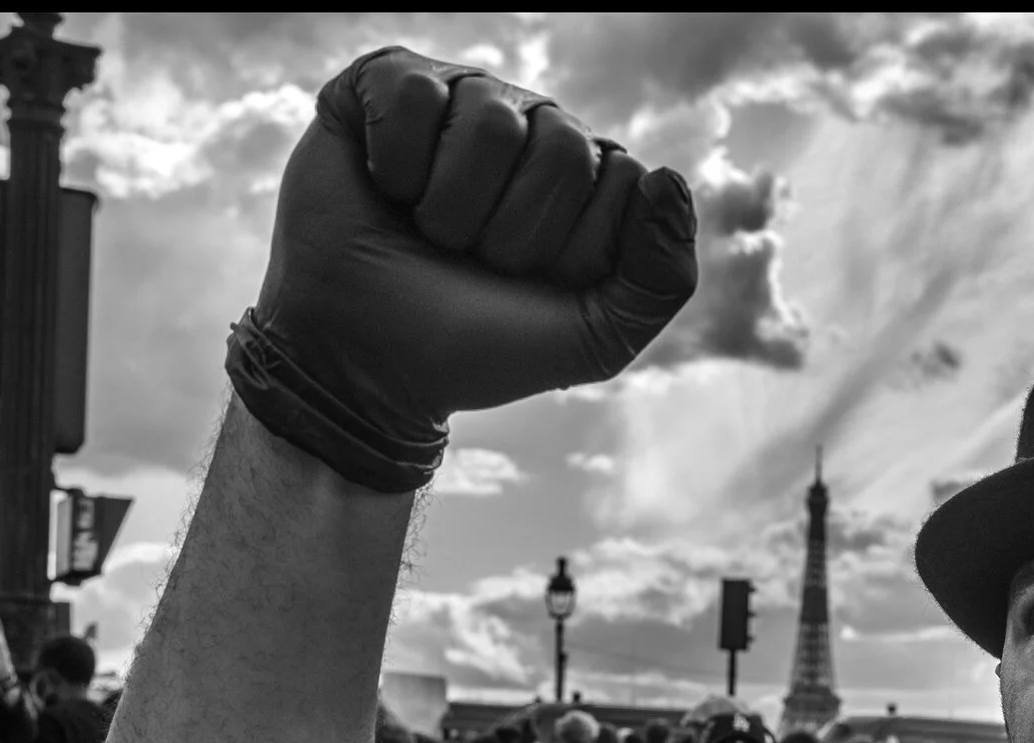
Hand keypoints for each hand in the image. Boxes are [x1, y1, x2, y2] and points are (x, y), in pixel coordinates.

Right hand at [229, 47, 698, 491]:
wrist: (366, 364)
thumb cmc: (479, 346)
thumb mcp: (596, 340)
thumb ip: (663, 277)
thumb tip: (667, 175)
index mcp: (588, 178)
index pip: (624, 178)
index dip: (575, 249)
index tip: (532, 283)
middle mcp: (531, 126)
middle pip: (562, 146)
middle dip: (513, 232)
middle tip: (472, 261)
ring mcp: (459, 101)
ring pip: (491, 119)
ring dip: (452, 206)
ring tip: (427, 232)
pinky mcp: (385, 87)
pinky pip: (413, 93)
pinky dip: (396, 164)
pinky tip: (387, 190)